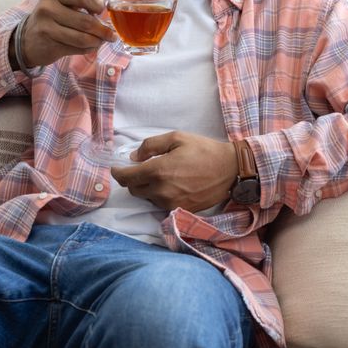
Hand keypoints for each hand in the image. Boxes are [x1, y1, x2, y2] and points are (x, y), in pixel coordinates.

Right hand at [17, 0, 116, 67]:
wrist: (27, 39)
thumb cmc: (51, 17)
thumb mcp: (63, 0)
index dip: (98, 5)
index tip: (102, 11)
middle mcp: (48, 9)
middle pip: (86, 21)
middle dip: (103, 30)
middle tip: (111, 34)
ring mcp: (47, 28)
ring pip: (83, 38)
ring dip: (98, 41)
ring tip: (103, 41)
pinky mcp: (50, 46)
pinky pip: (78, 49)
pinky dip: (89, 48)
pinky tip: (91, 46)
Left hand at [111, 132, 237, 212]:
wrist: (230, 169)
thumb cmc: (203, 150)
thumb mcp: (176, 138)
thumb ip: (150, 146)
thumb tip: (133, 158)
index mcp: (158, 171)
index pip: (127, 178)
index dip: (118, 173)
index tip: (116, 168)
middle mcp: (161, 191)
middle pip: (135, 190)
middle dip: (134, 180)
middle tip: (144, 169)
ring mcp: (171, 203)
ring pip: (148, 198)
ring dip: (149, 188)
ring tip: (164, 176)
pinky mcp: (180, 210)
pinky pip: (161, 205)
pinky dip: (161, 196)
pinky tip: (172, 186)